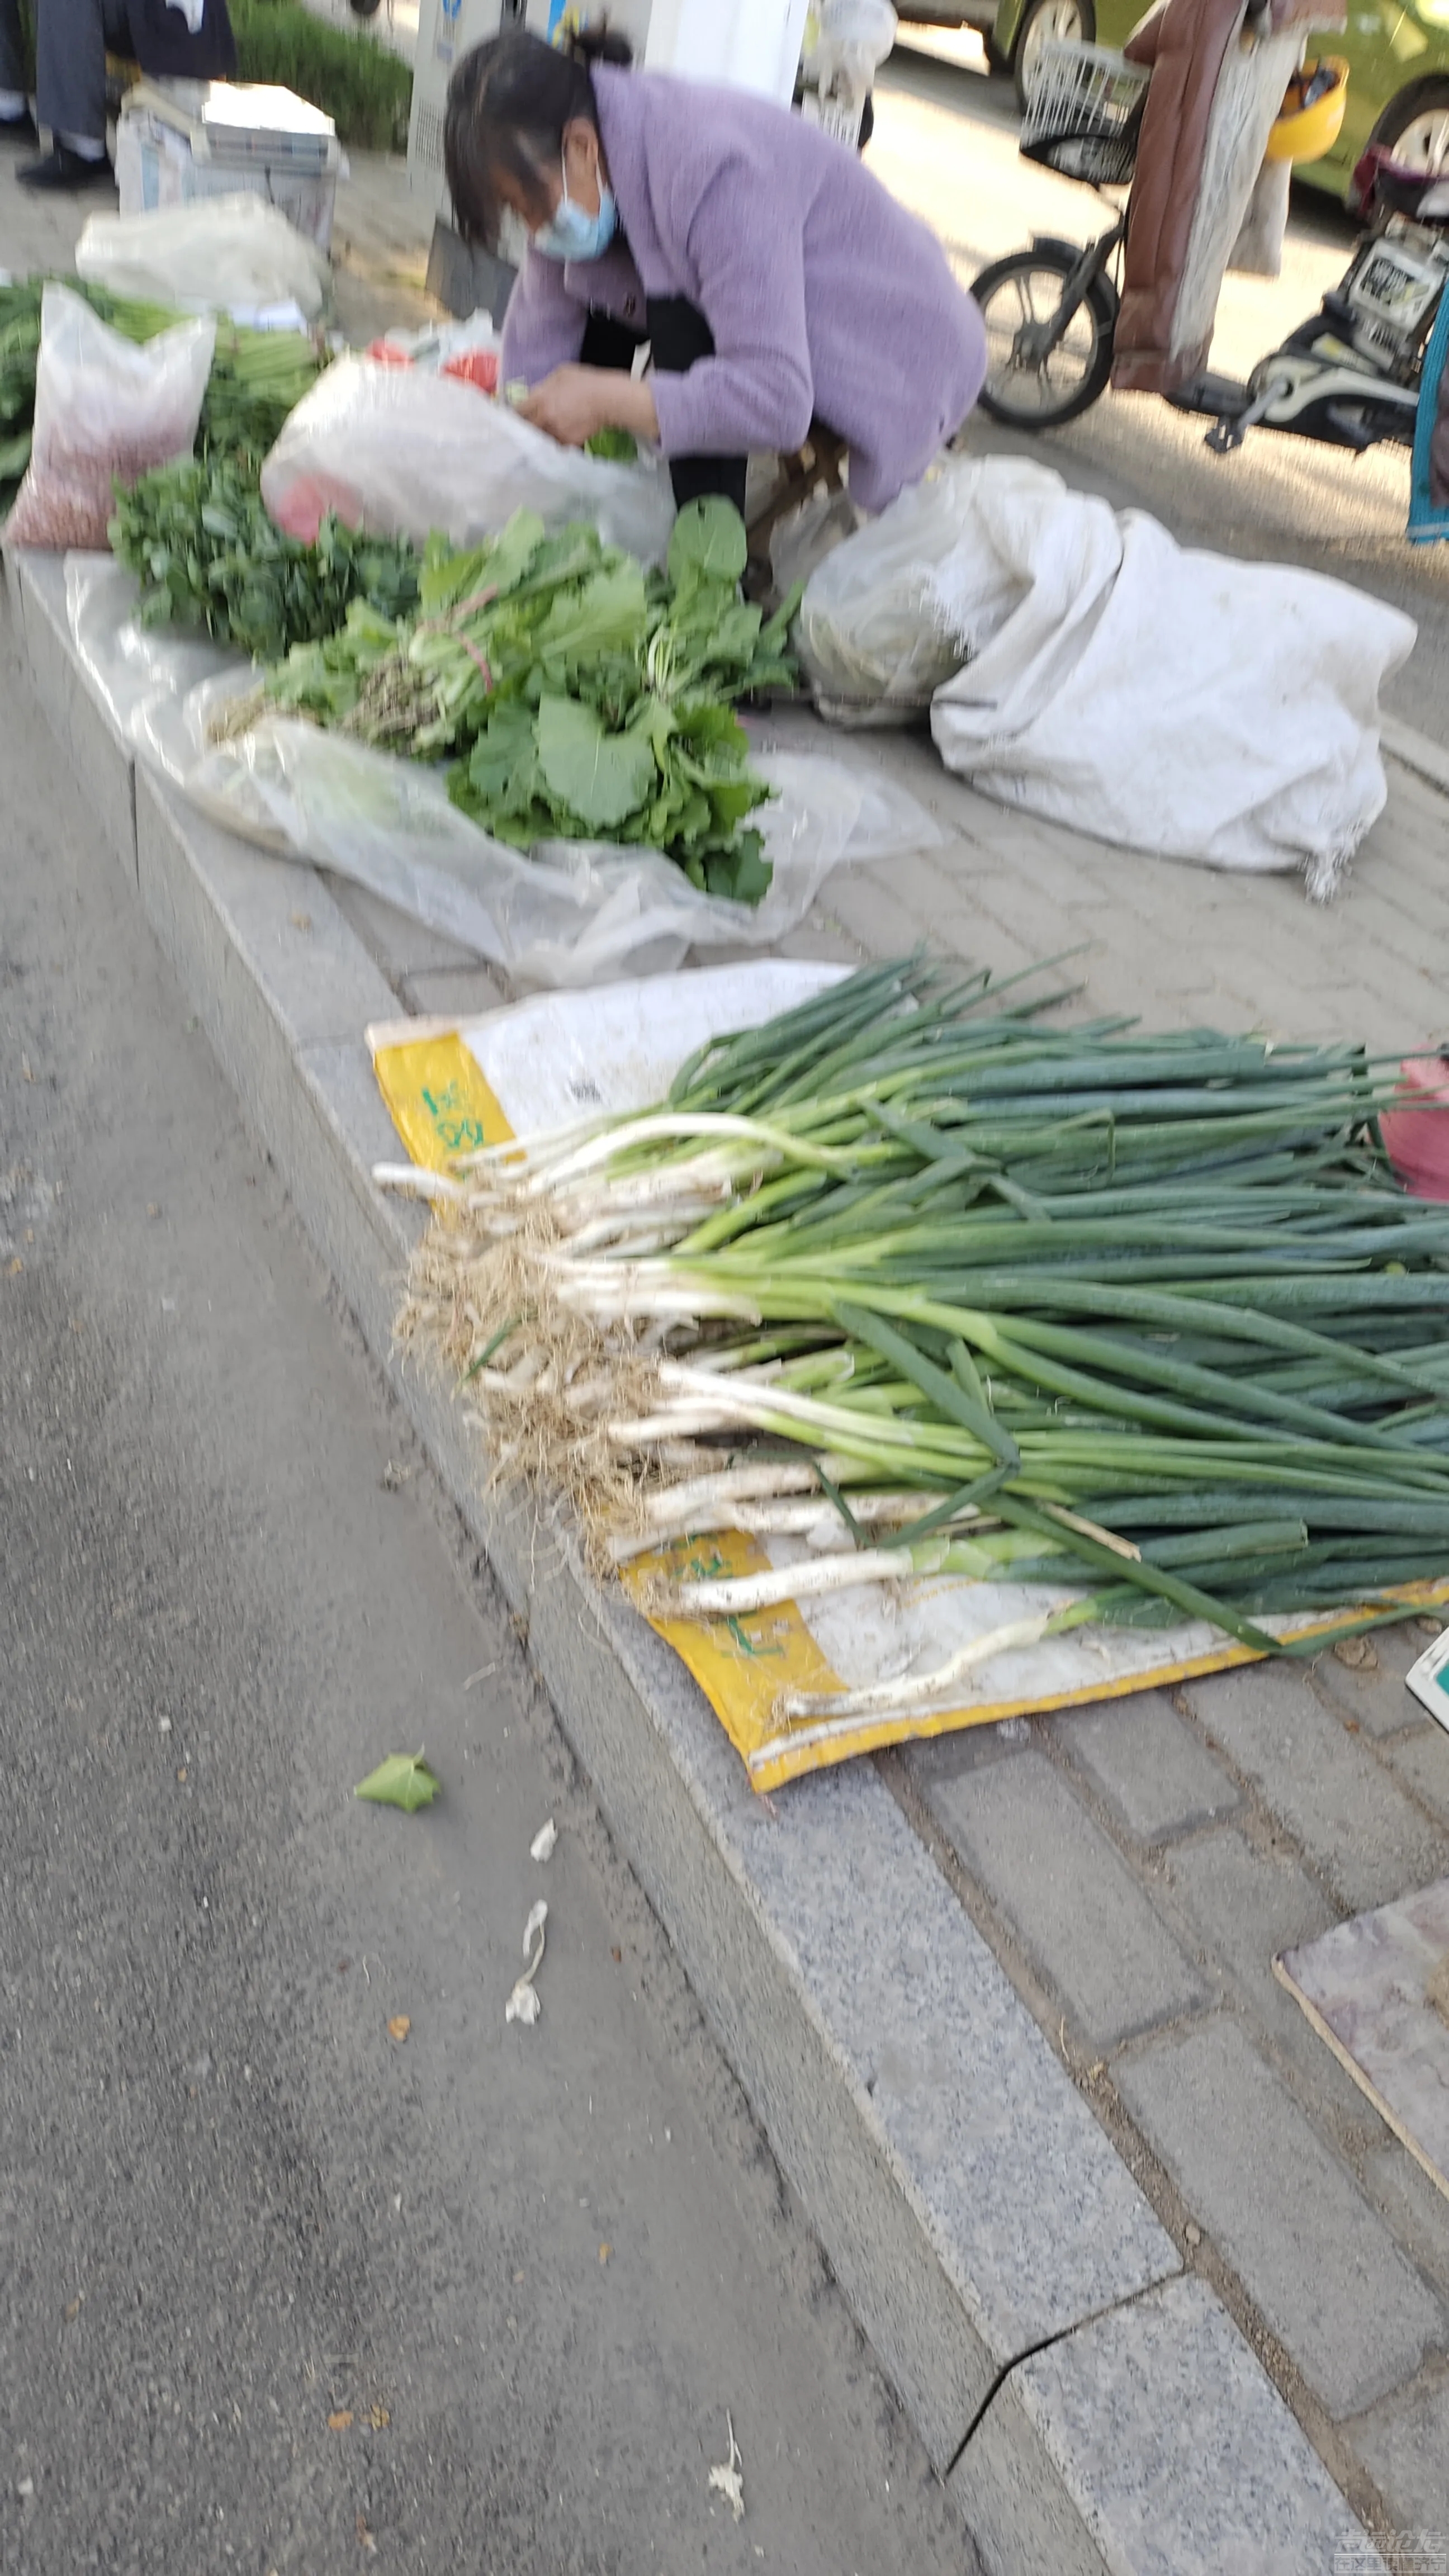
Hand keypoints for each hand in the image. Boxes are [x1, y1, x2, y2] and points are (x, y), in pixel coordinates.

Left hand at [518, 365, 658, 449]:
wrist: (608, 400)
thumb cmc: (586, 381)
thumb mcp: (561, 373)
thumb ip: (544, 385)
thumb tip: (536, 394)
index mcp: (540, 398)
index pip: (517, 412)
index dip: (512, 417)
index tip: (510, 419)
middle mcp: (544, 417)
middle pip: (525, 430)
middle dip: (521, 430)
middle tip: (519, 431)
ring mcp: (556, 432)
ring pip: (539, 439)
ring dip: (536, 438)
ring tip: (537, 436)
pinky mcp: (567, 443)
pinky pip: (554, 445)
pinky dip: (552, 443)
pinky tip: (554, 440)